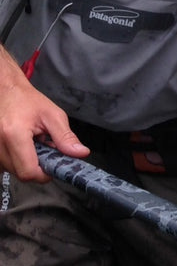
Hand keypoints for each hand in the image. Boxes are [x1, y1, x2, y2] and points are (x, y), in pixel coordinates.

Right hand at [0, 50, 88, 182]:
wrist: (5, 91)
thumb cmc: (27, 100)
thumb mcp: (53, 115)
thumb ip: (66, 137)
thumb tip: (80, 153)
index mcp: (14, 135)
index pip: (28, 171)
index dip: (44, 174)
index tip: (54, 166)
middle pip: (21, 173)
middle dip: (38, 167)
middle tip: (46, 149)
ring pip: (12, 170)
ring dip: (27, 162)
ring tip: (33, 144)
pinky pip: (6, 164)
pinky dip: (17, 159)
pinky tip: (23, 146)